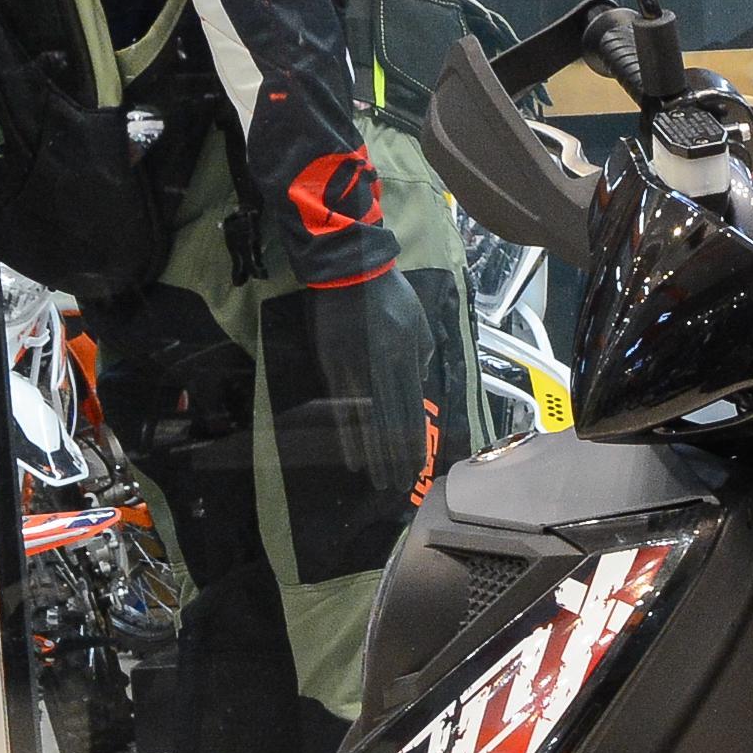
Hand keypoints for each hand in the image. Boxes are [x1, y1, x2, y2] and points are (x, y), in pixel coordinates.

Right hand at [304, 267, 440, 504]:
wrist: (349, 267)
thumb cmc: (391, 294)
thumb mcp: (418, 323)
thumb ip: (422, 357)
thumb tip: (418, 386)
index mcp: (405, 358)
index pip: (413, 410)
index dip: (415, 441)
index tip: (418, 467)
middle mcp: (381, 367)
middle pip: (390, 422)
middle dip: (394, 457)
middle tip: (397, 486)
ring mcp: (353, 367)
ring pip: (364, 420)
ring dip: (371, 454)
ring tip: (376, 479)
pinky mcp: (331, 362)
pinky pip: (340, 407)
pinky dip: (346, 433)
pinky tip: (349, 454)